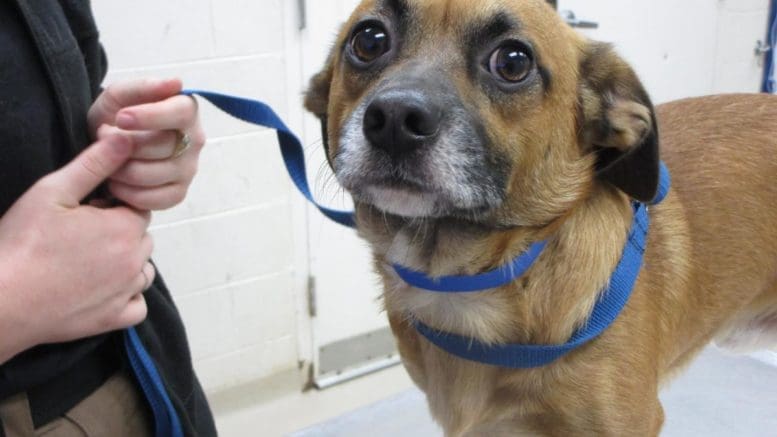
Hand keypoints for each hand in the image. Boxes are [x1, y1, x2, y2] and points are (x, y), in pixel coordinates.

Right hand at [0, 134, 153, 362]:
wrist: (1, 300)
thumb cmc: (23, 242)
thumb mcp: (53, 191)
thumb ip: (95, 164)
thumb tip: (125, 137)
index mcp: (125, 227)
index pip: (136, 207)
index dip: (109, 208)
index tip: (81, 214)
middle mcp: (135, 260)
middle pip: (140, 237)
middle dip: (117, 233)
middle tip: (75, 238)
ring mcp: (127, 292)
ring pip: (142, 269)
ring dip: (124, 263)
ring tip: (83, 263)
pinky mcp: (114, 319)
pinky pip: (137, 305)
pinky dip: (125, 297)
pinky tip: (99, 290)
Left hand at [88, 78, 205, 209]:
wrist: (106, 146)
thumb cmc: (115, 118)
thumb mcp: (118, 97)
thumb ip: (142, 87)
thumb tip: (176, 83)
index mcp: (186, 112)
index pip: (181, 113)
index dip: (150, 117)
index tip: (121, 118)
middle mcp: (194, 141)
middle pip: (164, 146)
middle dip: (125, 145)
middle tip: (103, 140)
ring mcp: (188, 170)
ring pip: (154, 174)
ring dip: (121, 170)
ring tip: (106, 162)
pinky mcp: (178, 194)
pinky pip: (154, 199)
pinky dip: (128, 193)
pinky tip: (116, 182)